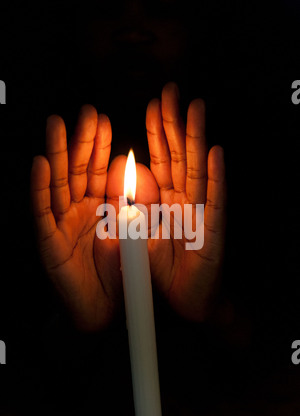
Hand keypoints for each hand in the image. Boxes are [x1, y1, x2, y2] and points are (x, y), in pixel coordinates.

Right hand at [31, 105, 121, 330]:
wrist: (104, 311)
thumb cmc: (119, 275)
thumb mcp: (133, 237)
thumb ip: (134, 208)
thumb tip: (134, 172)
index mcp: (99, 208)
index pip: (100, 171)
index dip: (101, 147)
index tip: (105, 122)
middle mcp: (78, 211)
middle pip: (78, 171)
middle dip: (82, 142)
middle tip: (86, 113)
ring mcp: (62, 224)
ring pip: (58, 184)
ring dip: (57, 154)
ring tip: (57, 125)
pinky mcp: (50, 243)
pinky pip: (43, 212)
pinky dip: (40, 189)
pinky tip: (41, 165)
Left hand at [146, 83, 226, 321]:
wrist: (184, 303)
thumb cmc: (162, 270)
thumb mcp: (139, 234)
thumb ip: (132, 205)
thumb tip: (120, 173)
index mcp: (167, 201)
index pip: (162, 161)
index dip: (157, 133)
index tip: (153, 106)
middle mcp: (185, 201)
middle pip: (180, 157)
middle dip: (175, 124)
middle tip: (171, 92)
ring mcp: (201, 214)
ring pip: (198, 171)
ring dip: (197, 140)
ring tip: (195, 108)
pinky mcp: (213, 233)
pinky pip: (215, 202)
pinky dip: (216, 178)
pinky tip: (216, 154)